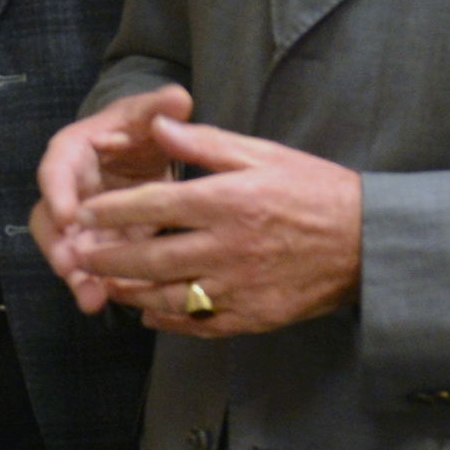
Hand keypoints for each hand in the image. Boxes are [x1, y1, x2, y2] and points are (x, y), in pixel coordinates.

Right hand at [30, 86, 193, 312]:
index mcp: (73, 152)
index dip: (58, 191)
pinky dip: (96, 285)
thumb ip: (161, 106)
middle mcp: (67, 189)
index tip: (68, 215)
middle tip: (68, 266)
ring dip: (76, 275)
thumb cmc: (140, 126)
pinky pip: (90, 267)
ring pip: (67, 250)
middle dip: (58, 244)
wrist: (143, 148)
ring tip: (90, 298)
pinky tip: (107, 303)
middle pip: (51, 219)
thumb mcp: (149, 112)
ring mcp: (80, 221)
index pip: (56, 168)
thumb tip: (177, 100)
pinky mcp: (98, 243)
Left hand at [49, 113, 362, 336]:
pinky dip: (168, 322)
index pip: (153, 206)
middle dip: (107, 259)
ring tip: (106, 284)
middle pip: (150, 260)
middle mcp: (228, 248)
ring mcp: (240, 287)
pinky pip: (200, 325)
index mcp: (228, 202)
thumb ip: (204, 142)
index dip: (112, 211)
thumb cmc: (316, 190)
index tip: (86, 213)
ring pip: (168, 298)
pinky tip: (149, 313)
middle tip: (80, 255)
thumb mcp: (262, 154)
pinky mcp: (254, 316)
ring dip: (130, 293)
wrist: (369, 242)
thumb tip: (157, 123)